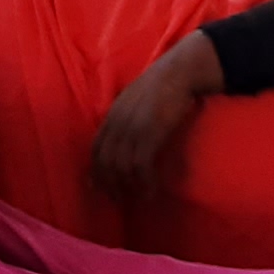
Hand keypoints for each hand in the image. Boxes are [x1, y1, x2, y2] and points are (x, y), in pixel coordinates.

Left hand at [89, 31, 221, 205]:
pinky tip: (151, 191)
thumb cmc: (160, 85)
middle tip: (119, 201)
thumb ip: (123, 117)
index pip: (95, 149)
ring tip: (138, 199)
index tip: (99, 188)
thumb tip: (122, 137)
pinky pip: (141, 166)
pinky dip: (145, 183)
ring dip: (129, 188)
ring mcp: (132, 129)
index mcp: (111, 115)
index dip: (95, 171)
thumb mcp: (132, 100)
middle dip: (109, 186)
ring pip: (121, 168)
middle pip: (105, 163)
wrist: (178, 72)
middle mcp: (117, 124)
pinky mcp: (150, 134)